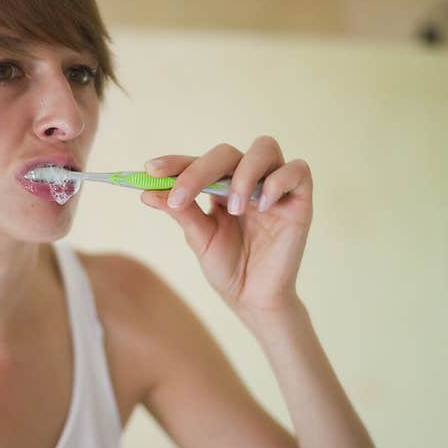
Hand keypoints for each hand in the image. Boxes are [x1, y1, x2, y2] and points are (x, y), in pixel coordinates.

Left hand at [140, 136, 312, 321]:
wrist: (254, 299)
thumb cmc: (228, 268)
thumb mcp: (199, 239)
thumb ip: (180, 212)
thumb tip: (147, 192)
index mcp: (220, 185)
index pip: (198, 162)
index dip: (175, 162)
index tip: (150, 170)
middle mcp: (248, 179)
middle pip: (226, 152)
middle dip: (199, 170)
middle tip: (182, 196)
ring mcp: (274, 187)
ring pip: (264, 148)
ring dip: (242, 174)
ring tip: (232, 209)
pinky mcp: (299, 199)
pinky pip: (298, 170)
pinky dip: (277, 182)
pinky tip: (262, 206)